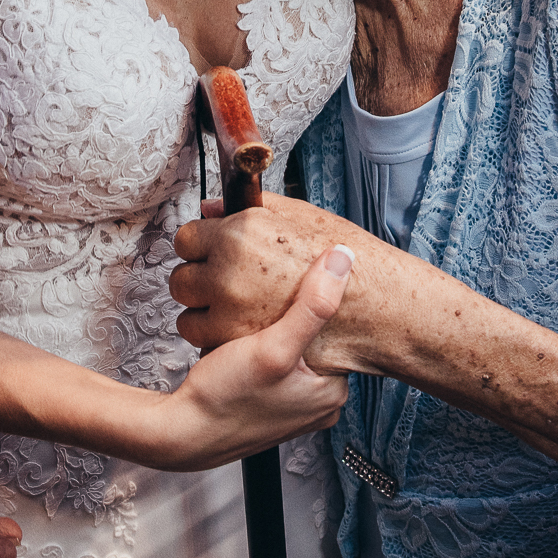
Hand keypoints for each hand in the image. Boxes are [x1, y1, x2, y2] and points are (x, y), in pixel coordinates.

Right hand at [163, 237, 358, 469]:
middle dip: (295, 316)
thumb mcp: (272, 348)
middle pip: (317, 340)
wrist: (181, 433)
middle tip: (269, 299)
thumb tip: (343, 260)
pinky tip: (245, 338)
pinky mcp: (271, 402)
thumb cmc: (223, 398)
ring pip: (294, 348)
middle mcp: (319, 404)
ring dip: (276, 328)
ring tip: (255, 317)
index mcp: (333, 394)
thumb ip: (312, 306)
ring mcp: (295, 405)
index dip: (319, 302)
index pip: (342, 332)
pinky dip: (263, 345)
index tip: (298, 282)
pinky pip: (276, 362)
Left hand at [172, 194, 394, 378]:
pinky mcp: (242, 349)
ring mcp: (231, 315)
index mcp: (241, 236)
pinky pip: (206, 341)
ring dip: (205, 310)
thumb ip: (252, 208)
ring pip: (188, 313)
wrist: (376, 315)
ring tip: (234, 306)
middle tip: (223, 279)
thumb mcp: (302, 218)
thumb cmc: (340, 262)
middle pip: (181, 277)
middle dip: (198, 277)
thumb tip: (213, 208)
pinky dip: (218, 337)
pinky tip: (243, 328)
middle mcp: (229, 275)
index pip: (186, 237)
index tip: (208, 248)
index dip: (199, 243)